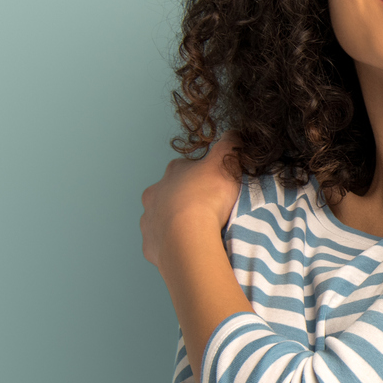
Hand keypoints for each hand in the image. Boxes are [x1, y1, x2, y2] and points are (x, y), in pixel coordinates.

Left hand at [140, 137, 241, 268]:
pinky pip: (161, 244)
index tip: (216, 186)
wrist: (188, 239)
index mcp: (173, 172)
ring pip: (163, 219)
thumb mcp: (225, 163)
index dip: (202, 176)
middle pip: (171, 194)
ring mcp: (150, 221)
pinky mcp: (150, 245)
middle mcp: (155, 194)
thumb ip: (229, 146)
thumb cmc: (206, 199)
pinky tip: (187, 248)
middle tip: (208, 212)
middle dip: (186, 201)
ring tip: (198, 233)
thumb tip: (233, 134)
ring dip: (176, 223)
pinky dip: (172, 245)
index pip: (186, 168)